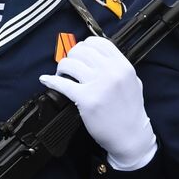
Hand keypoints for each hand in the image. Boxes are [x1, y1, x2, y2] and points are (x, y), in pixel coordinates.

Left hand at [39, 36, 157, 169]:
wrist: (130, 136)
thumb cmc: (130, 112)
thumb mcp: (132, 81)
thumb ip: (117, 67)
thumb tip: (97, 56)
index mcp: (123, 65)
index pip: (98, 43)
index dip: (85, 45)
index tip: (80, 53)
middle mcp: (111, 72)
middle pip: (81, 51)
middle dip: (71, 56)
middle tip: (69, 66)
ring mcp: (98, 85)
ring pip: (70, 64)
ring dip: (62, 68)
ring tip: (62, 75)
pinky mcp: (86, 99)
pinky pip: (62, 84)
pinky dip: (51, 81)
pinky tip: (47, 80)